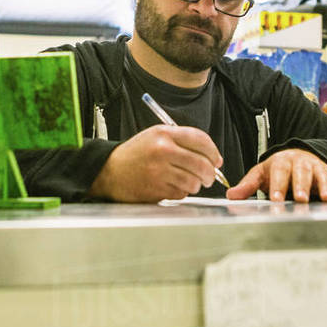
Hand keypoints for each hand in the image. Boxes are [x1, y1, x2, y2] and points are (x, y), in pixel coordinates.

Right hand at [90, 125, 222, 201]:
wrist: (110, 171)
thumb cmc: (136, 154)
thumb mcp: (156, 136)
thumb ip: (182, 142)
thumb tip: (212, 156)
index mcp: (164, 133)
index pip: (201, 140)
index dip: (214, 152)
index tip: (217, 160)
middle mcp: (163, 150)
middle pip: (202, 163)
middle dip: (210, 173)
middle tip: (210, 177)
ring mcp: (159, 171)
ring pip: (194, 181)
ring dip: (196, 185)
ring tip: (189, 182)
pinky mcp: (156, 189)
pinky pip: (182, 193)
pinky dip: (182, 192)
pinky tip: (173, 187)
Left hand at [226, 148, 326, 202]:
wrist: (298, 155)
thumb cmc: (278, 168)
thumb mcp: (261, 174)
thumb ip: (248, 186)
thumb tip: (231, 196)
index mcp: (282, 161)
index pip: (279, 173)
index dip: (277, 186)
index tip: (275, 199)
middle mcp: (301, 163)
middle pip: (302, 173)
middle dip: (302, 186)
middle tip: (301, 199)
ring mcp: (317, 168)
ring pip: (322, 176)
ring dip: (326, 187)